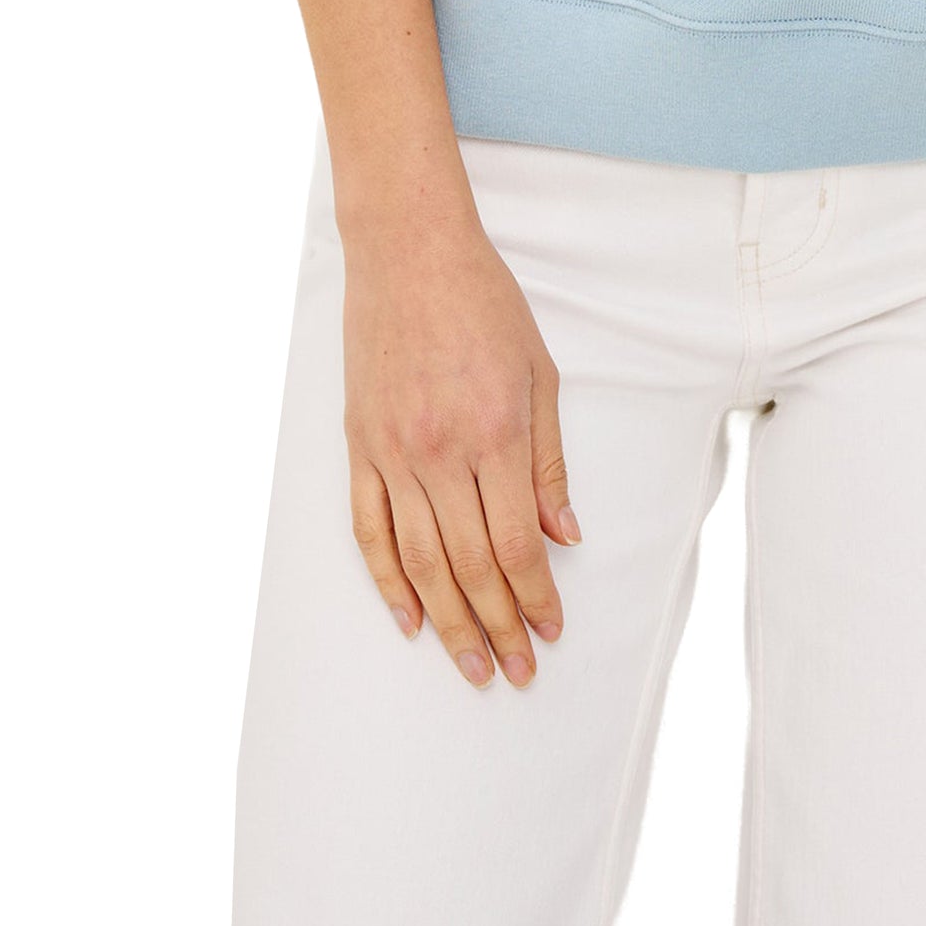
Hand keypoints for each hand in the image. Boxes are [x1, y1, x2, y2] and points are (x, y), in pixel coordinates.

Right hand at [342, 207, 581, 689]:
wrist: (408, 251)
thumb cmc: (484, 303)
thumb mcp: (540, 373)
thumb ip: (549, 462)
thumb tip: (566, 536)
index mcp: (495, 432)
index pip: (518, 542)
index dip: (536, 596)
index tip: (551, 630)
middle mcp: (440, 452)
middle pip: (470, 564)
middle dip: (498, 627)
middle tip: (516, 673)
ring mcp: (392, 452)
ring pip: (418, 561)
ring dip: (448, 622)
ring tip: (471, 666)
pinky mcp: (359, 446)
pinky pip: (369, 530)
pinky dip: (387, 582)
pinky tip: (408, 620)